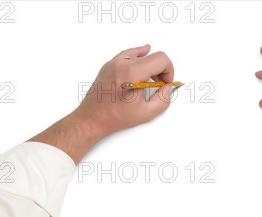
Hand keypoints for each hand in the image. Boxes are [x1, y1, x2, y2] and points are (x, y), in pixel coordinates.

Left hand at [29, 44, 174, 162]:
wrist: (92, 118)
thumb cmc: (115, 117)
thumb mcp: (147, 113)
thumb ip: (164, 98)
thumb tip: (168, 87)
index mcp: (132, 73)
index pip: (161, 59)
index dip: (169, 71)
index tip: (166, 83)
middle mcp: (122, 64)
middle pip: (152, 56)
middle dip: (161, 69)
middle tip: (159, 84)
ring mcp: (114, 63)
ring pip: (141, 55)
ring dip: (149, 65)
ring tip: (148, 80)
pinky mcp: (109, 65)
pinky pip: (128, 54)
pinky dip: (138, 55)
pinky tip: (143, 53)